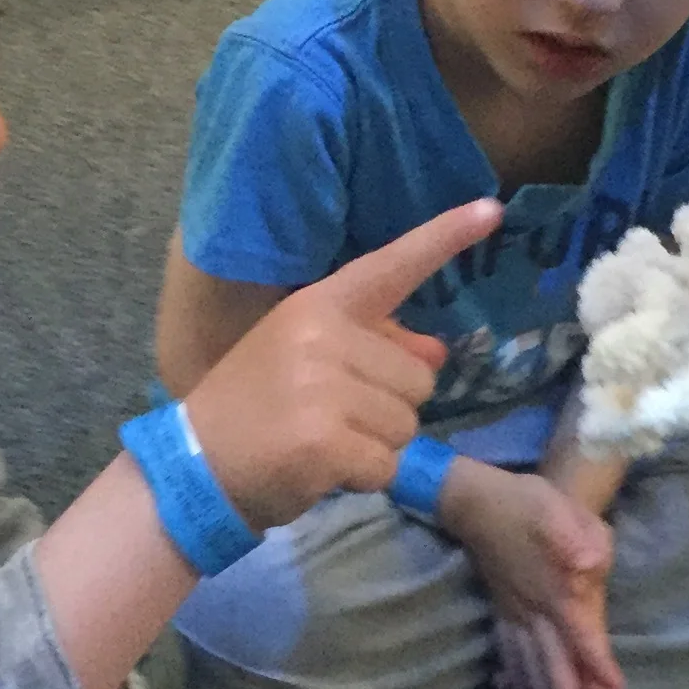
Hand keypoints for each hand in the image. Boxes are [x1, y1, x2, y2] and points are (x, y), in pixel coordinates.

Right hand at [184, 200, 500, 527]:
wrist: (195, 468)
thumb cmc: (254, 410)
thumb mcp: (305, 362)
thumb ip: (372, 350)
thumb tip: (436, 354)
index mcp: (317, 306)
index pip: (391, 267)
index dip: (444, 237)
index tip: (492, 210)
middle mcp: (322, 336)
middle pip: (418, 378)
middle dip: (387, 409)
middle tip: (330, 419)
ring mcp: (323, 387)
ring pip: (407, 425)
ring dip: (375, 446)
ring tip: (322, 443)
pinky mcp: (324, 440)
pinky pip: (386, 465)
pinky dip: (362, 478)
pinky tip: (319, 470)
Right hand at [440, 463, 621, 688]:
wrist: (475, 500)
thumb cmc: (526, 502)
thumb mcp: (557, 509)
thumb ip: (576, 537)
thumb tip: (590, 563)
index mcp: (554, 589)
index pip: (579, 632)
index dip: (597, 662)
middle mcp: (532, 610)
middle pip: (550, 661)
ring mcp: (513, 613)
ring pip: (526, 664)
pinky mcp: (501, 610)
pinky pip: (506, 652)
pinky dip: (512, 678)